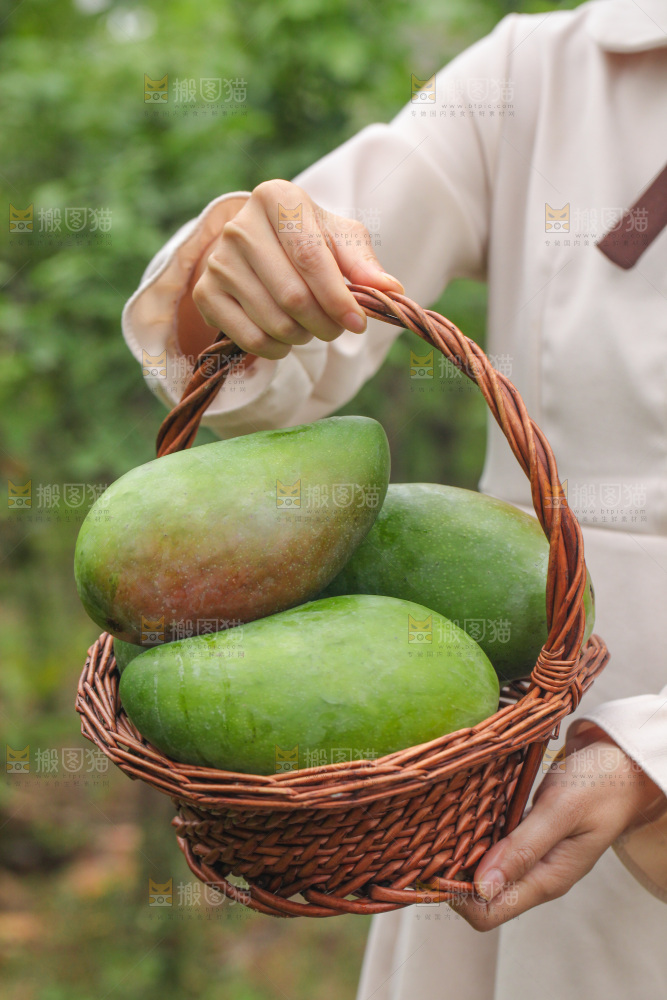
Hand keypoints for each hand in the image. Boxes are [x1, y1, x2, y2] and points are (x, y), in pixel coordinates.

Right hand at [186, 179, 404, 359]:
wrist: (256, 246)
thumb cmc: (306, 238)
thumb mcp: (338, 238)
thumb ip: (363, 262)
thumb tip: (390, 289)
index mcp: (276, 198)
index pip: (310, 257)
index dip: (338, 297)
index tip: (359, 323)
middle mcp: (239, 226)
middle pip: (293, 296)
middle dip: (324, 323)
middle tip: (336, 329)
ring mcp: (218, 261)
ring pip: (274, 322)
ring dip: (303, 336)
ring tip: (310, 326)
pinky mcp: (205, 293)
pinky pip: (250, 339)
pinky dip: (277, 349)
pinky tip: (285, 338)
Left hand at [448, 723, 665, 930]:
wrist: (625, 762)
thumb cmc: (600, 784)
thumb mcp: (560, 811)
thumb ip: (523, 848)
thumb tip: (481, 887)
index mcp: (547, 879)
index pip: (488, 913)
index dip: (457, 896)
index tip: (435, 862)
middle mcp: (537, 874)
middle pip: (479, 895)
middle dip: (453, 873)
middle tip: (432, 837)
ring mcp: (534, 855)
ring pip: (484, 869)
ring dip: (462, 851)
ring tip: (443, 823)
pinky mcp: (529, 834)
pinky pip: (494, 844)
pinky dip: (476, 833)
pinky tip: (465, 812)